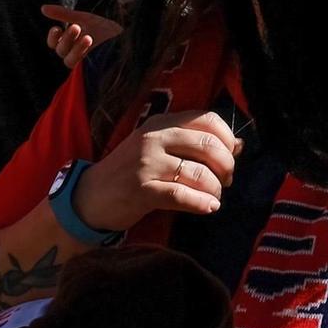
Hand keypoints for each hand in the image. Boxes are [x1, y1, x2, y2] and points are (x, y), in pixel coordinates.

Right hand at [42, 4, 122, 67]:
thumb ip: (65, 15)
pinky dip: (87, 58)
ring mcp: (84, 61)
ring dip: (76, 50)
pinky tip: (95, 48)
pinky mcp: (95, 67)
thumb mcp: (84, 19)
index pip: (53, 44)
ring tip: (88, 37)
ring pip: (70, 61)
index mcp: (69, 42)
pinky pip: (86, 68)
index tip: (57, 28)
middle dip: (67, 39)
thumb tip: (42, 8)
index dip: (52, 37)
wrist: (125, 35)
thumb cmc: (102, 27)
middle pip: (61, 51)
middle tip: (76, 27)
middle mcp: (74, 53)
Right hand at [73, 109, 242, 230]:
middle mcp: (153, 138)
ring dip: (215, 189)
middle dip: (227, 166)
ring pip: (199, 173)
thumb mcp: (160, 148)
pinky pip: (182, 196)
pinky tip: (209, 207)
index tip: (231, 155)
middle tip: (226, 180)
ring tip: (213, 196)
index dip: (228, 139)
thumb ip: (194, 143)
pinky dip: (202, 203)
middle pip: (209, 146)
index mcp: (160, 123)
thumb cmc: (131, 171)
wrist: (89, 197)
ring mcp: (145, 164)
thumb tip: (238, 145)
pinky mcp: (141, 190)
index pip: (208, 119)